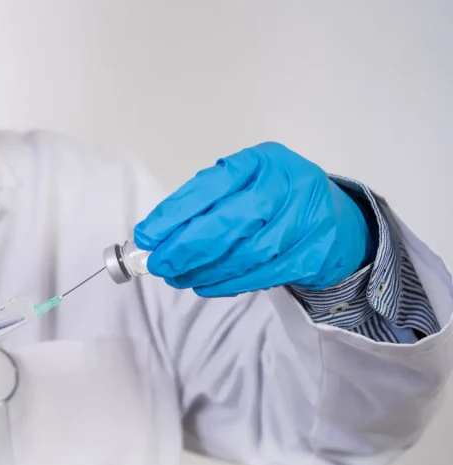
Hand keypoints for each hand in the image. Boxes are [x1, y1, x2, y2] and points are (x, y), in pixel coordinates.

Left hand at [133, 142, 372, 296]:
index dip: (174, 215)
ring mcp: (305, 221)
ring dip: (204, 271)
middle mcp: (288, 186)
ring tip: (178, 277)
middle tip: (159, 264)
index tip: (147, 236)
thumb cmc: (276, 198)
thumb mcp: (246, 182)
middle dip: (185, 248)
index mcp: (263, 161)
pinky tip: (205, 285)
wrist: (336, 221)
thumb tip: (158, 233)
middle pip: (228, 222)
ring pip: (244, 254)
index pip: (211, 187)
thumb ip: (207, 201)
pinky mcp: (312, 255)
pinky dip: (228, 284)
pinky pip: (262, 275)